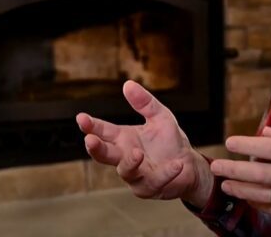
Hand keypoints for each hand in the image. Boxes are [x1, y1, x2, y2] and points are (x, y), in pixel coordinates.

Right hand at [75, 80, 212, 206]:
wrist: (189, 165)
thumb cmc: (170, 142)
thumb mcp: (160, 116)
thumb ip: (145, 103)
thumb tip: (128, 84)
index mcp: (123, 138)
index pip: (102, 131)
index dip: (91, 126)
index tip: (81, 118)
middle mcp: (125, 157)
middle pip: (104, 155)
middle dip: (96, 149)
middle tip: (90, 141)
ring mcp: (135, 174)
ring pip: (126, 171)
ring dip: (130, 162)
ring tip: (138, 153)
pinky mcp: (150, 187)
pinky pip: (155, 181)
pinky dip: (166, 173)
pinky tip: (176, 165)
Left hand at [210, 127, 270, 221]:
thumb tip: (262, 134)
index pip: (268, 149)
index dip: (245, 146)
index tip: (229, 142)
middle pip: (259, 173)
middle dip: (233, 170)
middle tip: (216, 166)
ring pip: (263, 194)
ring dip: (241, 189)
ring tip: (225, 185)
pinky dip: (259, 203)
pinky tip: (247, 197)